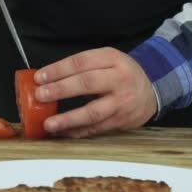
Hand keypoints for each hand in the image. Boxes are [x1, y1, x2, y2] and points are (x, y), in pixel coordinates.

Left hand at [34, 47, 156, 137]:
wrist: (152, 90)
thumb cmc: (121, 74)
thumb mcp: (107, 60)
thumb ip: (81, 67)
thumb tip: (46, 79)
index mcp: (113, 59)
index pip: (82, 62)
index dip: (59, 70)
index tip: (39, 77)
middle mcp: (119, 79)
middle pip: (87, 84)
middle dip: (61, 90)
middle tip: (40, 95)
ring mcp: (121, 102)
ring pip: (92, 112)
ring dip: (68, 119)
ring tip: (48, 124)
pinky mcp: (121, 121)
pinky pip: (95, 128)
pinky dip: (76, 132)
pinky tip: (61, 132)